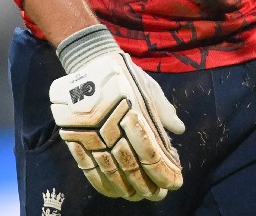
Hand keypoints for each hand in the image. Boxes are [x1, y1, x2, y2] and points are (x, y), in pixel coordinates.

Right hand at [50, 26, 184, 200]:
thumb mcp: (148, 85)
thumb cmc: (123, 73)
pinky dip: (102, 183)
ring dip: (126, 188)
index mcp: (133, 112)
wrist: (87, 59)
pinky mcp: (75, 137)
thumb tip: (180, 130)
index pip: (151, 154)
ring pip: (110, 171)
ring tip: (138, 196)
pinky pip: (88, 167)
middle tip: (159, 195)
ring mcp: (91, 134)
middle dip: (148, 186)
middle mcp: (111, 126)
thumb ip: (163, 110)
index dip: (164, 172)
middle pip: (131, 167)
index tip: (175, 182)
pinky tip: (113, 191)